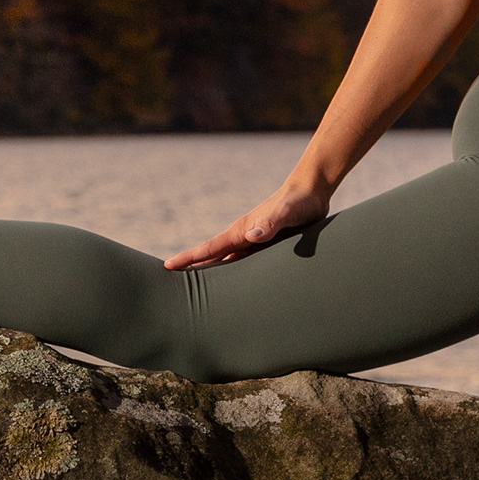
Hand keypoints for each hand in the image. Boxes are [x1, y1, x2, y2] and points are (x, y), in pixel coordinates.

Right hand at [164, 177, 333, 269]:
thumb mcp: (287, 212)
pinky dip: (234, 272)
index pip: (210, 247)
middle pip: (213, 256)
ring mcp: (254, 240)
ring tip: (196, 289)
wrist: (311, 190)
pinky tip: (233, 284)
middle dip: (192, 267)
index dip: (189, 258)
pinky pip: (245, 262)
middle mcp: (244, 236)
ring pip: (228, 261)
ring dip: (212, 272)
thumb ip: (270, 222)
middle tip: (171, 284)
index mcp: (242, 230)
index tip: (167, 266)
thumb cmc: (299, 201)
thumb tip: (251, 236)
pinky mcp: (267, 244)